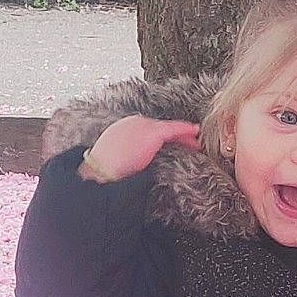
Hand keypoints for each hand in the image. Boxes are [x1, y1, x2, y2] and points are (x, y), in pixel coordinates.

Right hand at [80, 114, 200, 181]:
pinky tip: (195, 131)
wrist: (100, 171)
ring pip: (168, 129)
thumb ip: (131, 159)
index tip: (172, 145)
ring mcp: (142, 126)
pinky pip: (173, 129)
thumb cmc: (105, 172)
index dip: (163, 139)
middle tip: (189, 142)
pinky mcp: (152, 132)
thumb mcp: (116, 161)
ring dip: (183, 135)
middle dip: (175, 137)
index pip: (148, 132)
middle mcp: (133, 123)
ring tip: (196, 141)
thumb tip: (140, 167)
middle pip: (160, 128)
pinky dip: (185, 129)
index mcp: (123, 130)